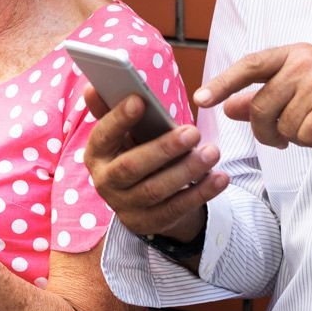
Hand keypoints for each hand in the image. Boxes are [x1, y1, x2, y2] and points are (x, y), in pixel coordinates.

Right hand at [83, 85, 228, 239]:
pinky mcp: (148, 223)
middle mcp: (104, 182)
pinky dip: (200, 193)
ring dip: (186, 170)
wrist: (141, 200)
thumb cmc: (134, 153)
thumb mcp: (123, 135)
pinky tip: (220, 177)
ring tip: (212, 151)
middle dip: (163, 149)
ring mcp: (125, 206)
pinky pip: (176, 209)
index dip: (118, 118)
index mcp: (95, 154)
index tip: (140, 99)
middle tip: (193, 131)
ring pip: (155, 190)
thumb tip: (92, 88)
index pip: (102, 135)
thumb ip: (111, 112)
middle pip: (131, 167)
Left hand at [195, 43, 311, 148]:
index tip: (200, 100)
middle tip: (279, 138)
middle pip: (261, 107)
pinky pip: (307, 137)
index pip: (248, 66)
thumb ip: (261, 96)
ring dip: (298, 135)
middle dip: (266, 131)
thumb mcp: (297, 84)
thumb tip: (227, 109)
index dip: (223, 83)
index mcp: (290, 54)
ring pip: (285, 126)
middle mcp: (304, 62)